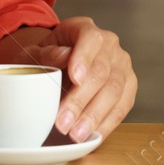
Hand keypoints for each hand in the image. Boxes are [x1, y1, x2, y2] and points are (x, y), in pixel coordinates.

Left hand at [0, 18, 135, 142]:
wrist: (58, 65)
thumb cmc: (44, 59)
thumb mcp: (35, 54)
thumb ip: (46, 54)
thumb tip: (62, 57)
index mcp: (85, 28)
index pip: (90, 39)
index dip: (84, 58)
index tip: (75, 78)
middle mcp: (109, 44)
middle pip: (101, 71)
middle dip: (81, 100)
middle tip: (63, 123)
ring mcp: (122, 65)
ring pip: (115, 91)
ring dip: (94, 116)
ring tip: (76, 134)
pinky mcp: (129, 86)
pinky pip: (123, 107)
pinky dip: (107, 123)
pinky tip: (92, 136)